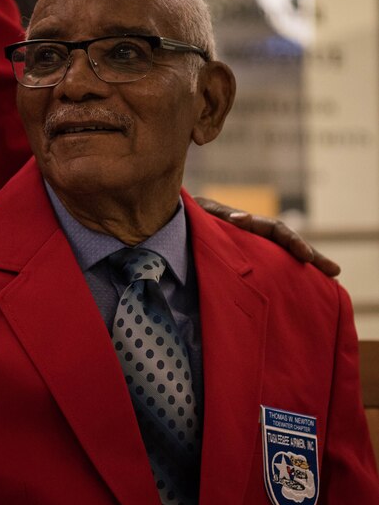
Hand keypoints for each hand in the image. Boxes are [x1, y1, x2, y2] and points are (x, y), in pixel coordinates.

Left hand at [194, 196, 340, 277]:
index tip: (306, 256)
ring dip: (302, 269)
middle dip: (310, 257)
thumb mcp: (201, 213)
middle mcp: (250, 236)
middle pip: (286, 245)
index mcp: (244, 223)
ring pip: (279, 258)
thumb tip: (241, 219)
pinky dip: (282, 278)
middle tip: (334, 271)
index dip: (292, 241)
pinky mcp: (241, 265)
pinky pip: (265, 271)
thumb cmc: (185, 217)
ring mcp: (247, 250)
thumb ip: (219, 215)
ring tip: (328, 284)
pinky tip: (298, 291)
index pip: (275, 230)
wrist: (170, 223)